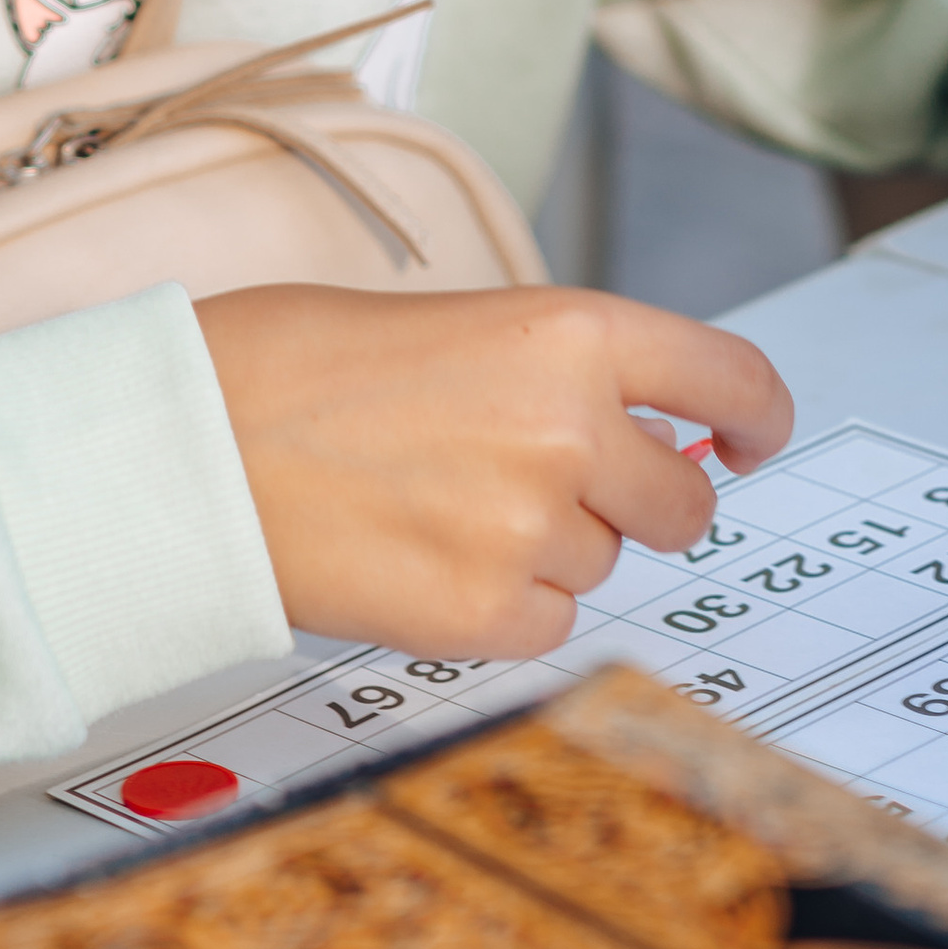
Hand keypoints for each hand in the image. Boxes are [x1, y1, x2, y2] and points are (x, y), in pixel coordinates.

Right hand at [195, 282, 791, 653]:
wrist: (189, 445)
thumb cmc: (294, 366)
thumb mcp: (458, 324)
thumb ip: (558, 372)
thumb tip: (639, 434)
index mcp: (570, 333)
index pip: (728, 377)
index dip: (758, 417)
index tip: (754, 439)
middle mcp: (572, 431)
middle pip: (681, 500)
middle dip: (637, 502)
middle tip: (549, 485)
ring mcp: (533, 530)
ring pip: (601, 561)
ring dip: (548, 546)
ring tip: (435, 503)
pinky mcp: (485, 617)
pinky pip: (548, 624)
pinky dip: (502, 605)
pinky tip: (423, 559)